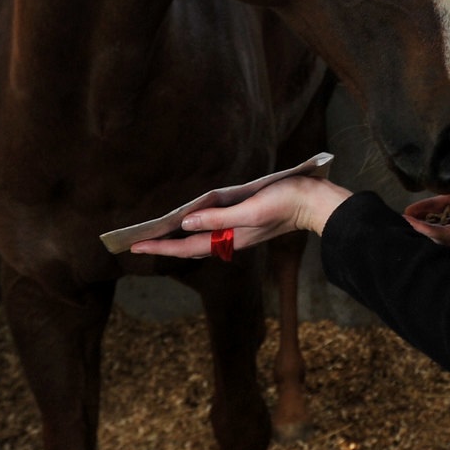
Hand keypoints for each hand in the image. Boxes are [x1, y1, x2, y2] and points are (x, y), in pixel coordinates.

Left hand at [129, 176, 352, 259]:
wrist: (314, 202)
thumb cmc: (285, 201)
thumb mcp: (251, 209)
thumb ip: (219, 218)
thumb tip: (186, 222)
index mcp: (230, 238)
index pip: (186, 246)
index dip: (160, 247)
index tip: (135, 246)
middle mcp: (230, 238)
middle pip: (189, 246)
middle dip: (163, 246)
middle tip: (136, 243)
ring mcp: (238, 232)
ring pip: (199, 240)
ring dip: (177, 239)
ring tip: (156, 235)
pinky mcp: (245, 222)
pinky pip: (212, 231)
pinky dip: (194, 229)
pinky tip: (189, 223)